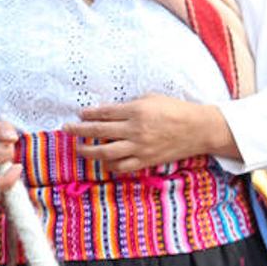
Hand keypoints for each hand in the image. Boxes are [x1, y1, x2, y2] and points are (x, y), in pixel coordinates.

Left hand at [65, 94, 238, 172]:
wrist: (198, 130)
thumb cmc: (176, 110)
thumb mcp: (152, 99)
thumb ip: (131, 105)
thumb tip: (111, 111)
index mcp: (136, 111)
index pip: (104, 113)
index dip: (88, 114)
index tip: (79, 114)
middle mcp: (136, 130)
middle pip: (99, 132)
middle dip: (79, 131)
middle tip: (67, 130)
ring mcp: (140, 148)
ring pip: (106, 152)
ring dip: (89, 152)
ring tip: (80, 149)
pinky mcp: (147, 160)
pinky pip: (123, 166)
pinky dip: (110, 165)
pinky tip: (104, 162)